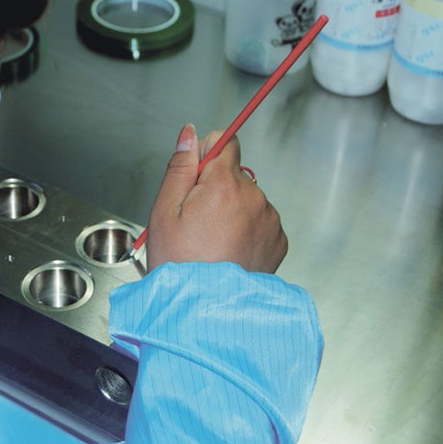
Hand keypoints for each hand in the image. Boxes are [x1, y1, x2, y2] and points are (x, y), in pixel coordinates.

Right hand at [146, 124, 286, 273]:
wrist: (202, 310)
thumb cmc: (180, 264)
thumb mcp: (164, 210)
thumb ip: (179, 166)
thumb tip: (190, 134)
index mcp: (225, 185)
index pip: (224, 141)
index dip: (204, 157)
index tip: (194, 179)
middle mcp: (254, 198)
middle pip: (233, 173)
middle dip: (215, 188)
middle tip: (196, 222)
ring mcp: (270, 220)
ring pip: (247, 198)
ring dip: (232, 210)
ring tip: (212, 241)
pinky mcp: (278, 240)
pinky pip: (260, 221)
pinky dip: (246, 230)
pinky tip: (228, 249)